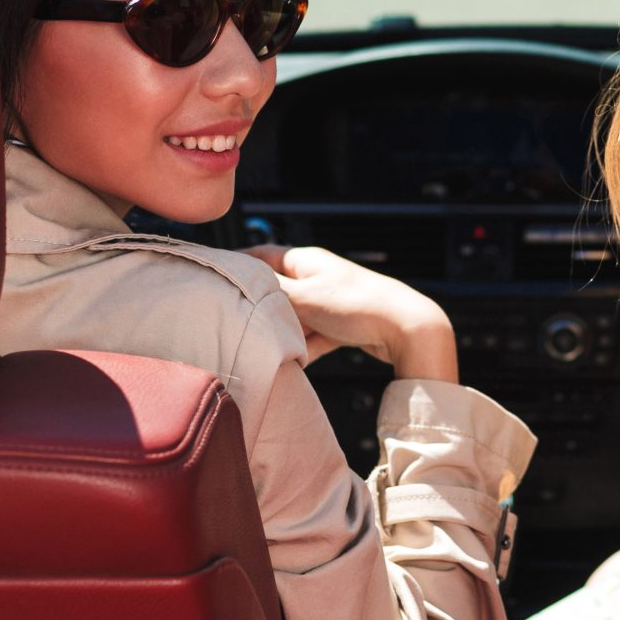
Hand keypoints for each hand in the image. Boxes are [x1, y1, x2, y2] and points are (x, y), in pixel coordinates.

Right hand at [247, 244, 458, 381]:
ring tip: (265, 347)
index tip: (212, 280)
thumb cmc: (358, 304)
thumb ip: (268, 290)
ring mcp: (329, 301)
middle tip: (235, 323)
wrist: (407, 329)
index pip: (259, 256)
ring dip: (282, 332)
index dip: (235, 266)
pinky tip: (294, 363)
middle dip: (258, 308)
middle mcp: (316, 276)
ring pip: (293, 317)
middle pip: (275, 291)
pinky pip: (312, 336)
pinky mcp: (340, 325)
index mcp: (304, 259)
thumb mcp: (304, 296)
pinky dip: (304, 348)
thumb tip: (235, 280)